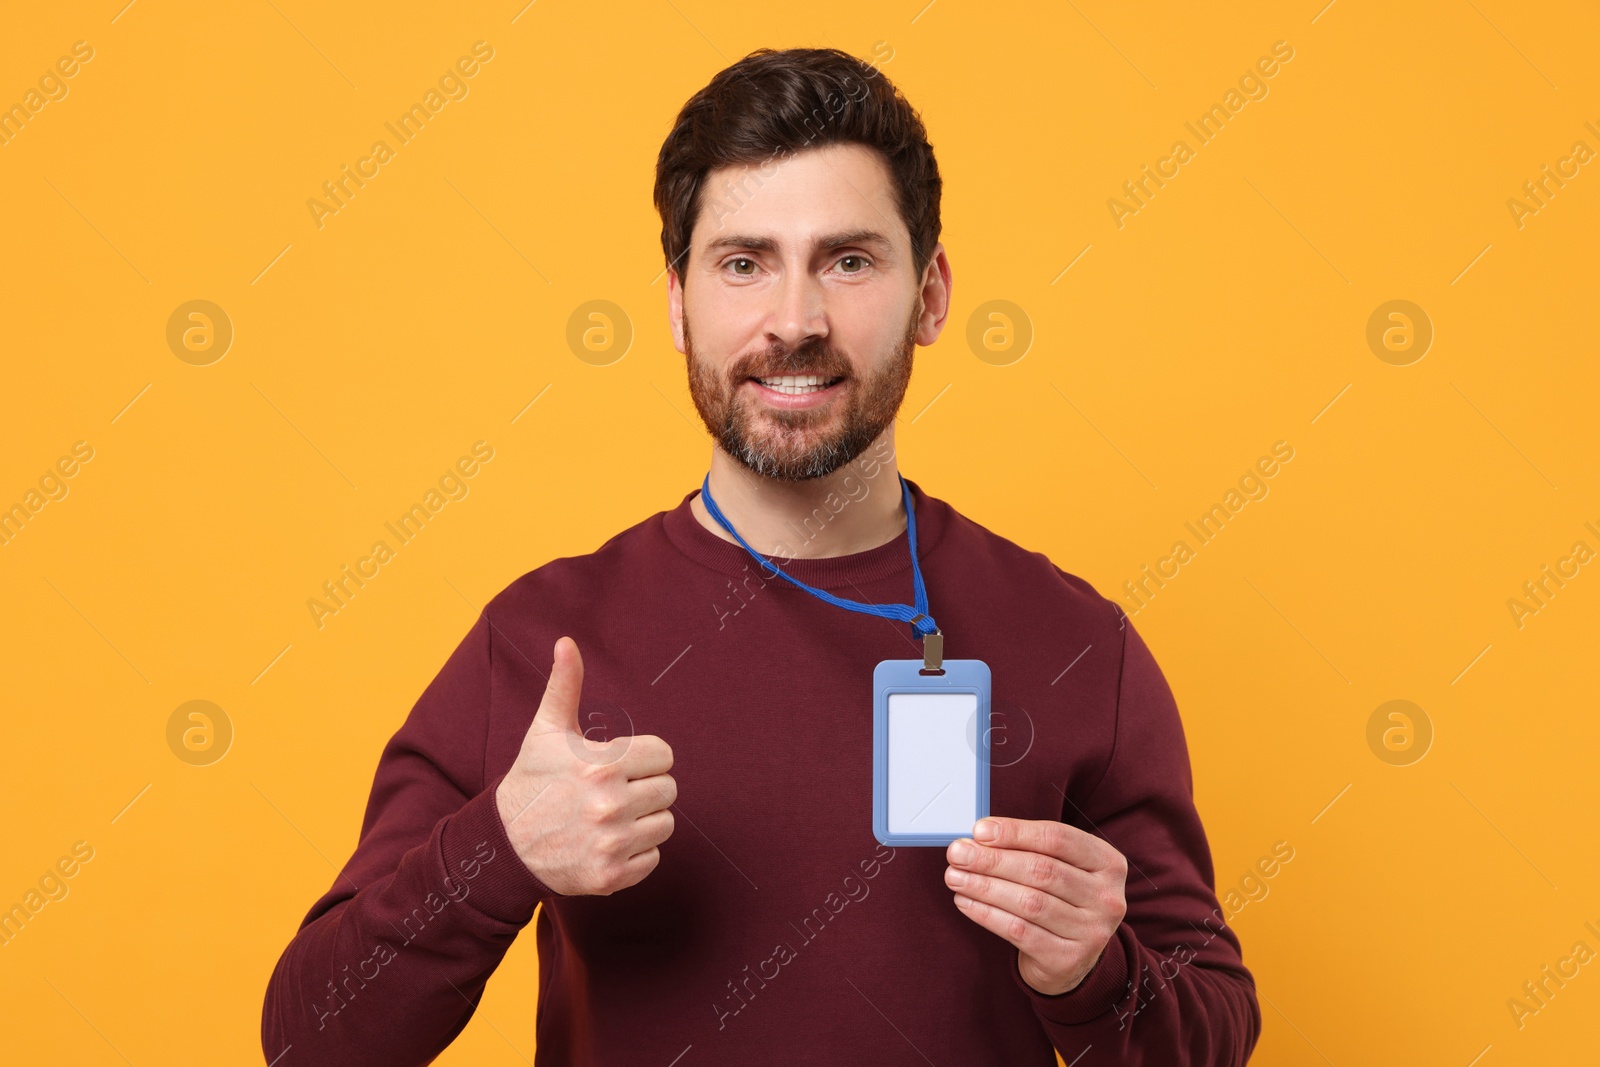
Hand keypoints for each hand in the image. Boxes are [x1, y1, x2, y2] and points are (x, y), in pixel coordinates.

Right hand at [496, 636, 675, 895]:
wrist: (504, 845)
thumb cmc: (533, 780)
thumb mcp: (547, 731)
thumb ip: (565, 685)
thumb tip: (567, 642)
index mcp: (602, 765)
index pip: (663, 755)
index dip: (644, 758)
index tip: (620, 765)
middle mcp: (610, 805)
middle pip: (669, 790)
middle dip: (645, 789)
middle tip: (614, 792)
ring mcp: (611, 843)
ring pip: (665, 824)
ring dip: (644, 821)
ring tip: (611, 818)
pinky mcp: (611, 876)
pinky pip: (653, 858)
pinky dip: (636, 853)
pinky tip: (606, 843)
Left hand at [944, 817, 1127, 994]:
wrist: (1071, 959)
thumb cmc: (1059, 900)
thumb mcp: (1058, 868)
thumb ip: (1027, 848)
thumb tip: (978, 837)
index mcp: (1108, 863)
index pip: (1058, 838)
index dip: (1015, 832)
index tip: (979, 830)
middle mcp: (1107, 897)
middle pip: (1041, 870)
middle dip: (992, 860)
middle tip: (957, 854)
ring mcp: (1092, 931)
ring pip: (1029, 902)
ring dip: (985, 886)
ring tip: (954, 877)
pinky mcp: (1068, 959)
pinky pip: (1019, 931)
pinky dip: (987, 914)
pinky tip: (965, 902)